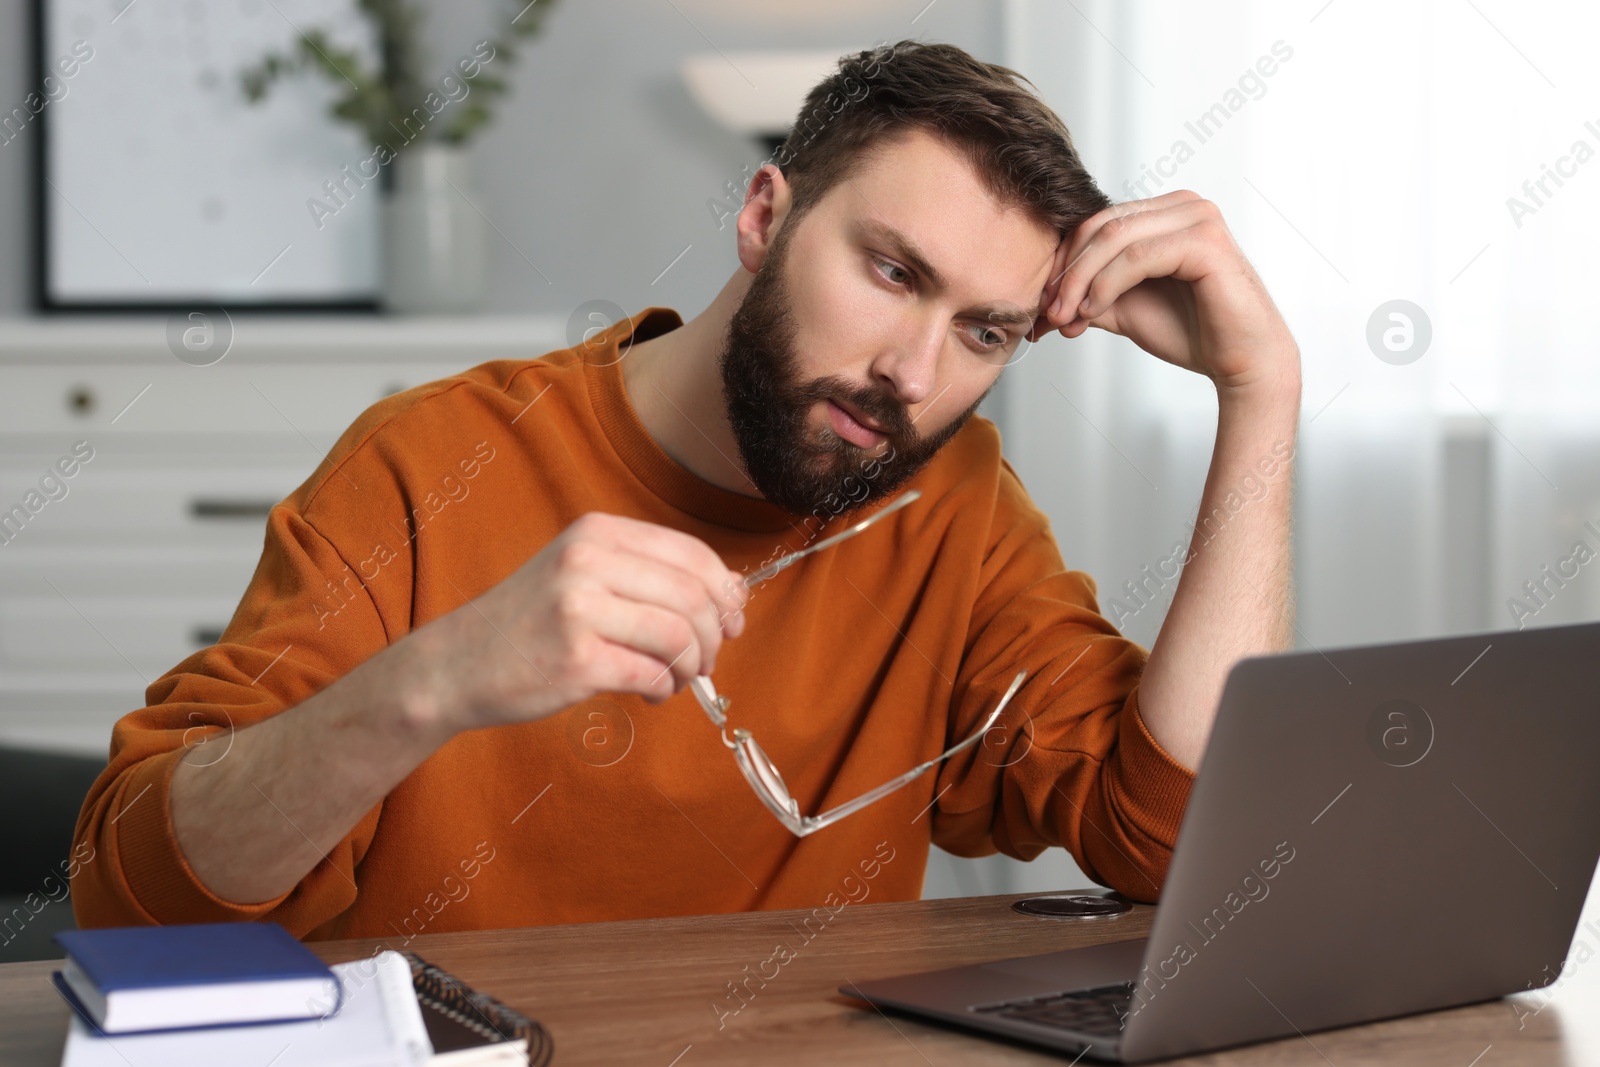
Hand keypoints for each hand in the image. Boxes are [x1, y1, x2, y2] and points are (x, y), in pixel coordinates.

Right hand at [430, 513, 748, 730]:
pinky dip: (664, 690)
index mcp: (598, 532)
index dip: (724, 592)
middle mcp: (588, 561)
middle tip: (706, 661)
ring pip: (678, 637)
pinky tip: (651, 693)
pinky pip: (652, 675)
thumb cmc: (532, 623)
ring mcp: (579, 609)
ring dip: (690, 668)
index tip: (732, 621)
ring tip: (676, 680)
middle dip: (714, 637)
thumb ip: (650, 575)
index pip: (692, 554)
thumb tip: (732, 594)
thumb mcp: (584, 574)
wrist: (458, 664)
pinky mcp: (576, 660)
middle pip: (693, 598)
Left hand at [1025, 190, 1298, 396]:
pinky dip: (1106, 284)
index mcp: (1164, 213)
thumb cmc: (1193, 332)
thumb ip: (1089, 294)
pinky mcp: (1205, 241)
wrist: (1241, 362)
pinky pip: (1137, 256)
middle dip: (1067, 272)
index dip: (1063, 262)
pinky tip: (1092, 311)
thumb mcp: (1125, 308)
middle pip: (1100, 226)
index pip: (1097, 223)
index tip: (1044, 305)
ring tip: (1066, 318)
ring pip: (1114, 238)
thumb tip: (1045, 301)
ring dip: (1080, 281)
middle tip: (1049, 313)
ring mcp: (1197, 218)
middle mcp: (1182, 206)